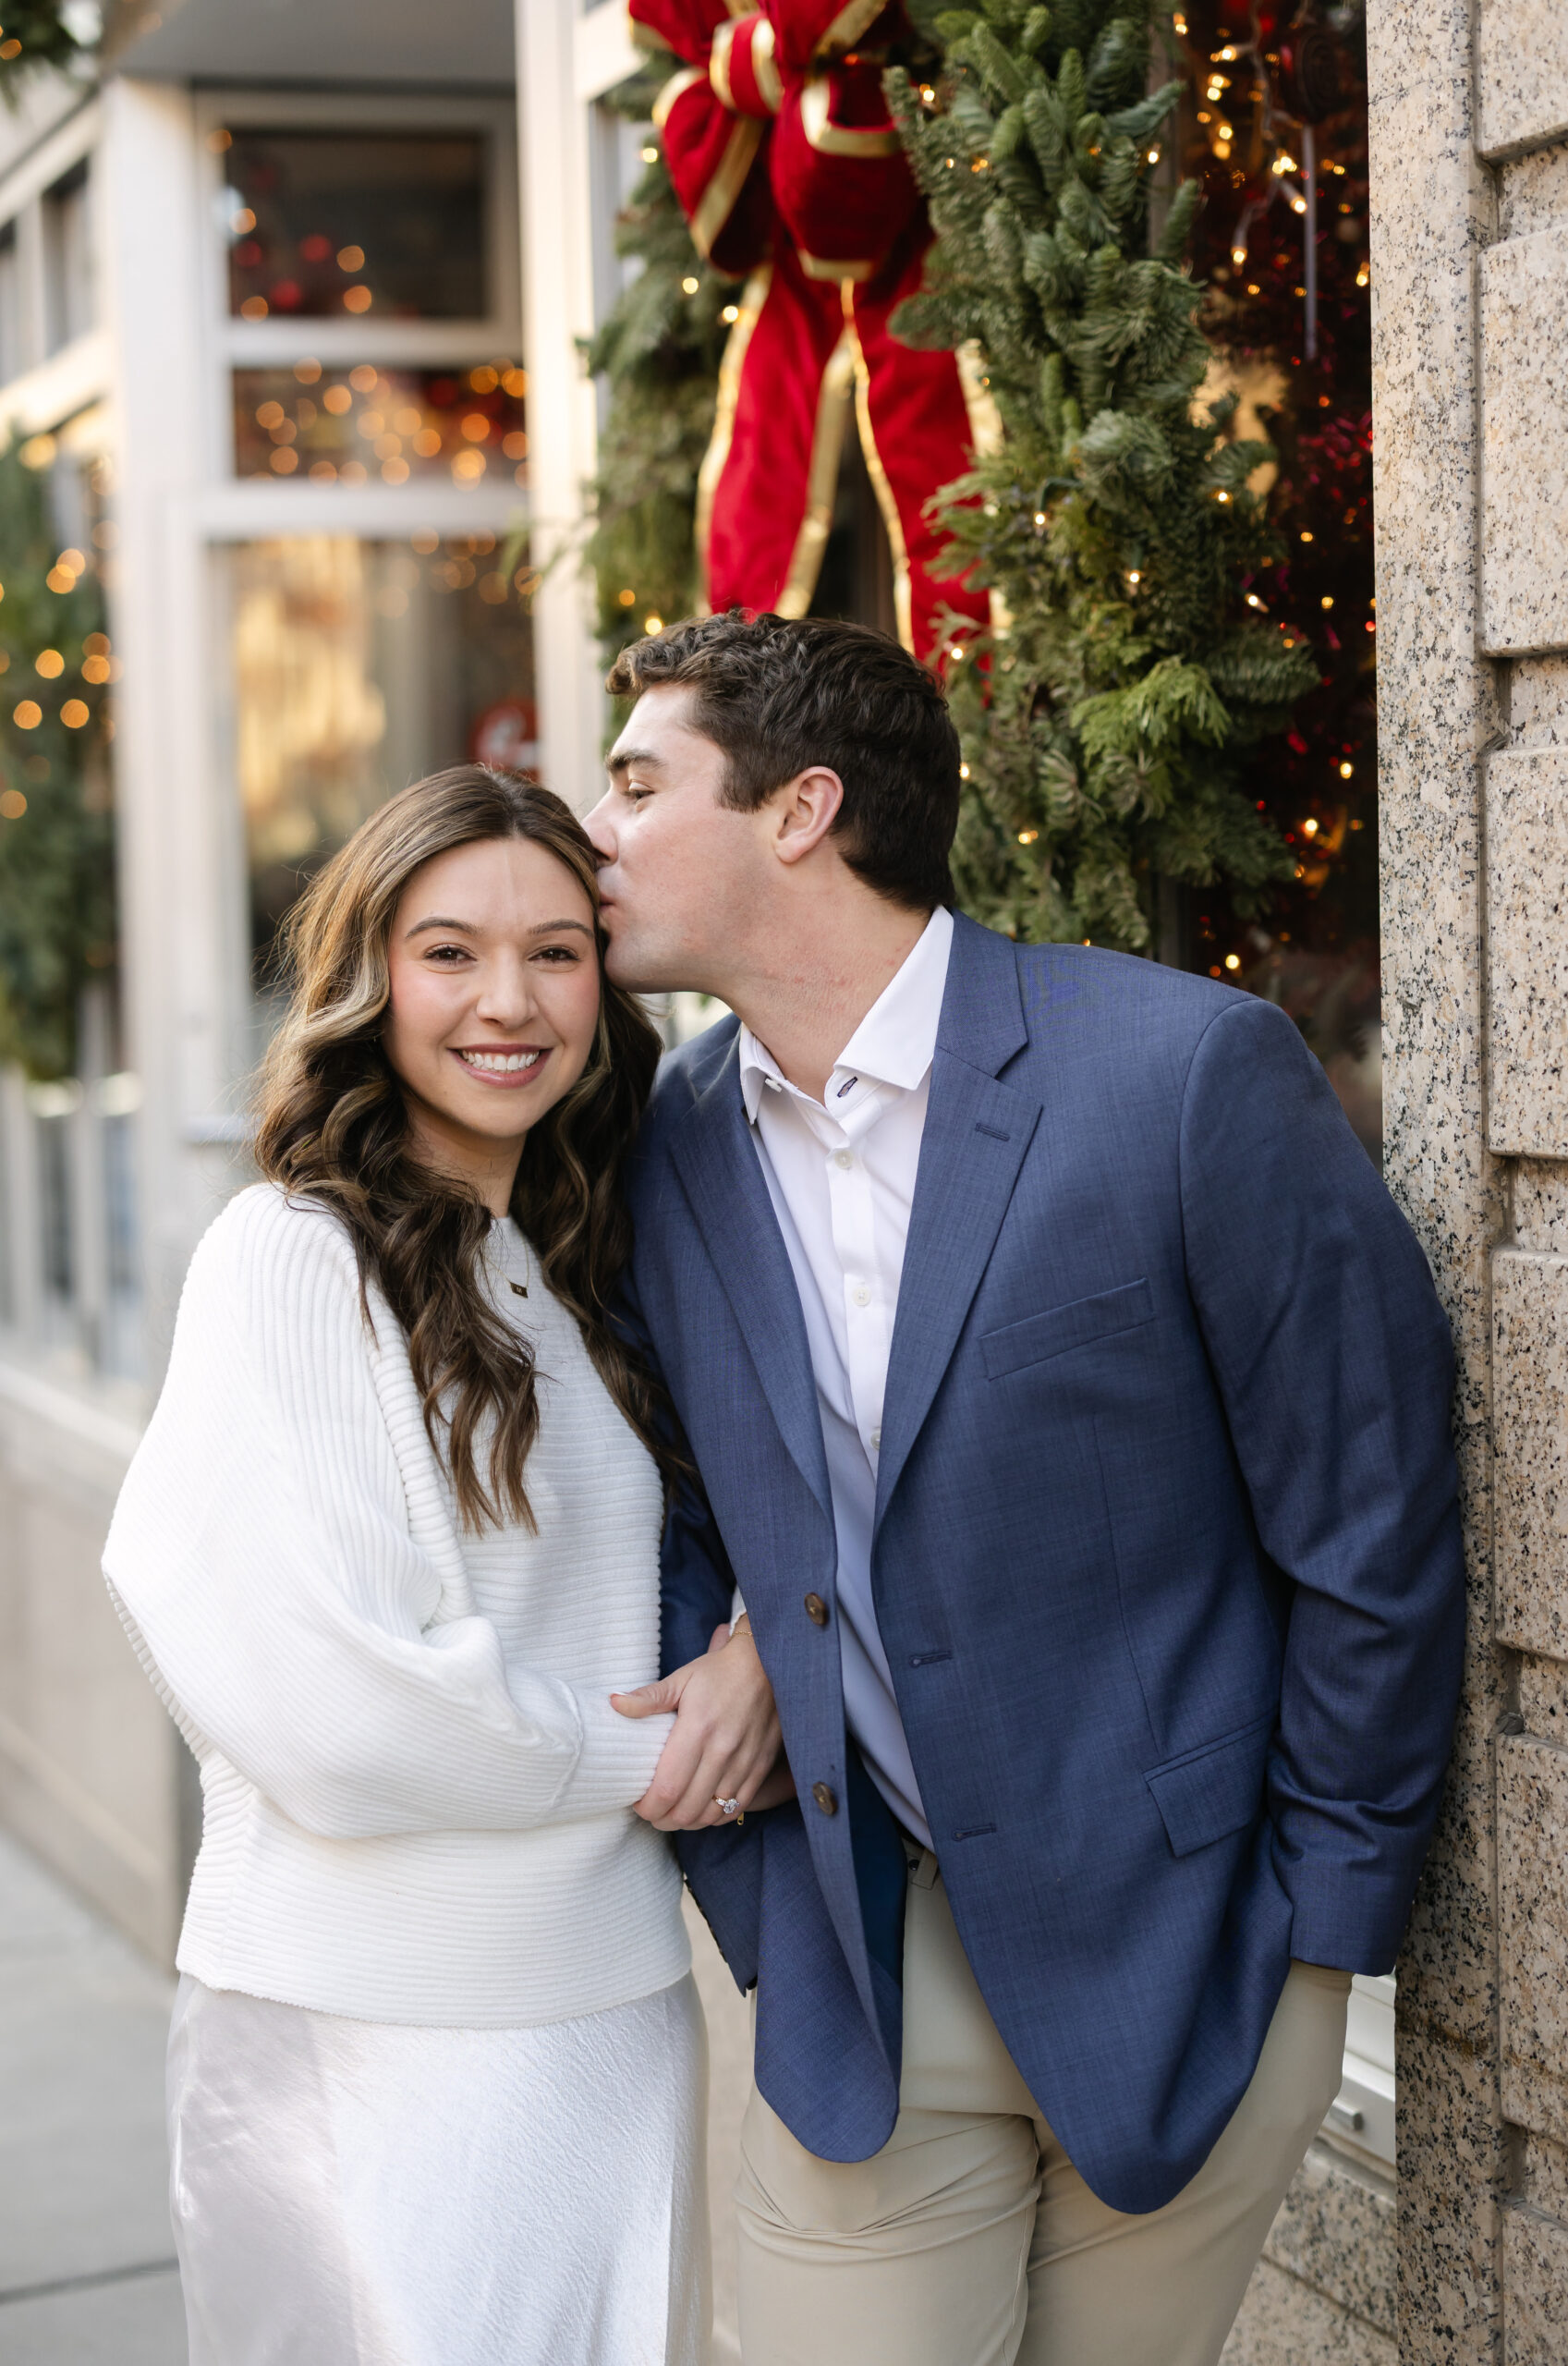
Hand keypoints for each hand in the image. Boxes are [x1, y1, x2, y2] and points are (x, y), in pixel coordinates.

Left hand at [612, 1620, 784, 1830]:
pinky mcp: (761, 1766)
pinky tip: (702, 1811)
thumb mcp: (681, 1678)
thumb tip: (614, 1703)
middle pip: (687, 1809)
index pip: (667, 1788)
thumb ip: (648, 1698)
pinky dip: (716, 1817)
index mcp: (697, 1728)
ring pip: (711, 1813)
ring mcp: (744, 1761)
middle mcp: (722, 1750)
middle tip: (651, 1813)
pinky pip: (737, 1807)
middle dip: (663, 1819)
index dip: (648, 1806)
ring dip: (688, 1822)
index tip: (637, 1804)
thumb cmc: (719, 1672)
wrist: (769, 1664)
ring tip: (673, 1815)